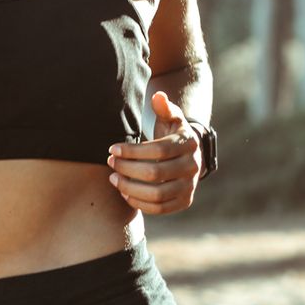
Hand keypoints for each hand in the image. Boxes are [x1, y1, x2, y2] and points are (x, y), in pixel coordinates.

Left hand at [105, 91, 202, 214]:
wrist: (189, 156)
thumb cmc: (172, 134)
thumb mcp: (171, 118)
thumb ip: (164, 107)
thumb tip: (158, 96)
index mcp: (188, 144)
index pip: (158, 150)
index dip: (132, 151)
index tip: (112, 148)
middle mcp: (193, 167)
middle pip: (155, 173)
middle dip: (127, 169)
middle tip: (111, 163)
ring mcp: (190, 187)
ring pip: (156, 194)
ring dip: (130, 188)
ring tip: (113, 178)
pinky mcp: (184, 202)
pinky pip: (160, 208)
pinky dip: (139, 203)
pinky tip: (124, 192)